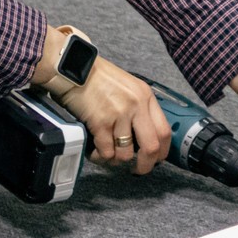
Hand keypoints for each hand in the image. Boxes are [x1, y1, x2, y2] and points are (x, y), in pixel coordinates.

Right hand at [45, 54, 170, 174]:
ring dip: (116, 160)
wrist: (73, 68)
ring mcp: (119, 114)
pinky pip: (106, 151)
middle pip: (151, 147)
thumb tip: (143, 136)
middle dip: (145, 165)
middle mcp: (136, 105)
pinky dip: (100, 156)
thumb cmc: (98, 77)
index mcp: (146, 96)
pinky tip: (95, 151)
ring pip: (125, 154)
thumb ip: (139, 108)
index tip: (155, 159)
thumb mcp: (128, 87)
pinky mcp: (100, 122)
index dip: (162, 151)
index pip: (164, 131)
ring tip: (108, 154)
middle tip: (137, 170)